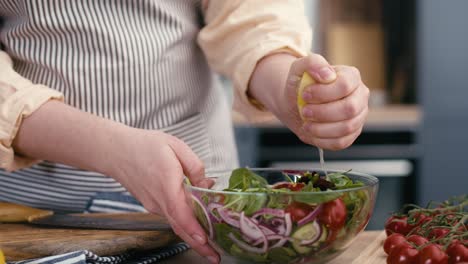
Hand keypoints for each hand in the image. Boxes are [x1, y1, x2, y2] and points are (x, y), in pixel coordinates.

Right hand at [112, 128, 218, 262]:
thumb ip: (195, 165)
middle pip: (180, 227)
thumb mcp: (175, 146)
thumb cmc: (144, 146)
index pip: (180, 212)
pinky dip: (185, 225)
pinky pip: (171, 217)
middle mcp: (159, 201)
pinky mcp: (152, 205)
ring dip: (193, 237)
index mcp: (166, 184)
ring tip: (211, 247)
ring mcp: (154, 205)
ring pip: (176, 224)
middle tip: (215, 257)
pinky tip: (198, 226)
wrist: (115, 152)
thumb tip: (206, 184)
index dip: (193, 228)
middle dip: (199, 245)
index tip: (205, 240)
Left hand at [278, 54, 368, 149]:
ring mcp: (359, 116)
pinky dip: (322, 140)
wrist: (297, 103)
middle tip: (305, 112)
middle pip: (349, 109)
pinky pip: (342, 142)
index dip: (323, 93)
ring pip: (346, 128)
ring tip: (306, 124)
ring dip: (320, 129)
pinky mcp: (352, 133)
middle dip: (322, 113)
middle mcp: (360, 96)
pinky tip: (310, 133)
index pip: (345, 85)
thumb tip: (327, 75)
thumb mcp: (299, 68)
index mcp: (351, 76)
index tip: (305, 95)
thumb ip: (312, 63)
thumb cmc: (301, 84)